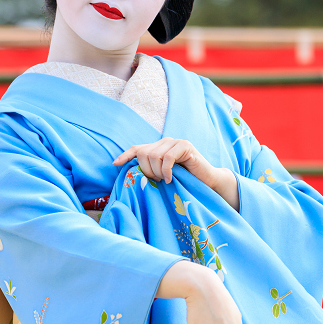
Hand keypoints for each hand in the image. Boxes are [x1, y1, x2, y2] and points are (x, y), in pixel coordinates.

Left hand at [113, 138, 238, 210]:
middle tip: (157, 181)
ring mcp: (175, 142)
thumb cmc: (185, 181)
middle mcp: (165, 141)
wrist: (208, 181)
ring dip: (157, 172)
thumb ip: (151, 171)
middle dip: (147, 171)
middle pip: (143, 153)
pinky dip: (166, 171)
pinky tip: (170, 179)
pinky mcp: (185, 146)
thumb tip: (133, 174)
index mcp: (158, 148)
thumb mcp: (164, 176)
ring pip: (154, 155)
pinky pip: (167, 158)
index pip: (137, 148)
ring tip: (165, 180)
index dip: (125, 155)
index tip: (115, 164)